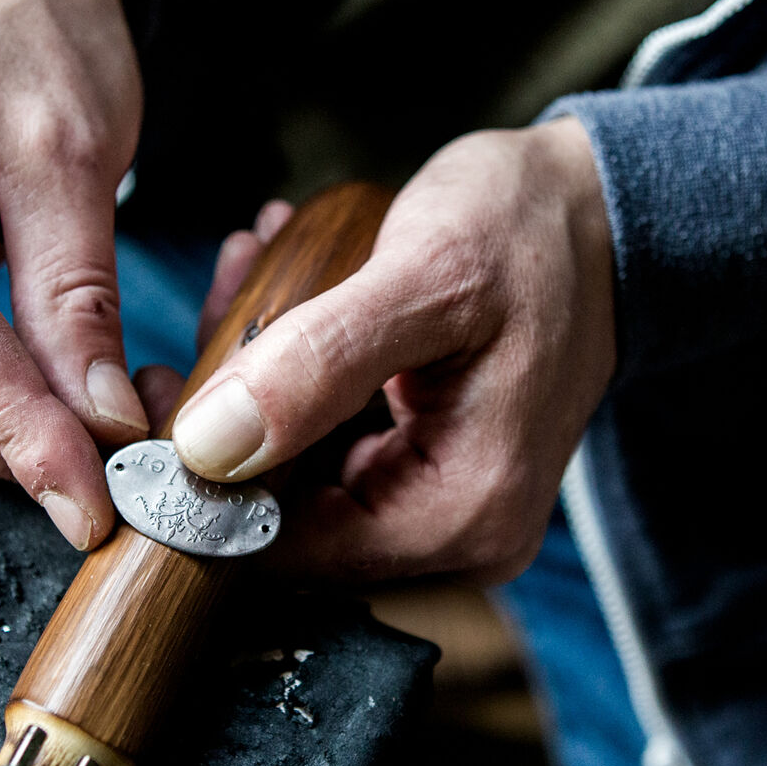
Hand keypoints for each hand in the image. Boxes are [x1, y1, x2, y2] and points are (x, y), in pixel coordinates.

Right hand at [0, 0, 144, 549]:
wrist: (10, 12)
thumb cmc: (38, 52)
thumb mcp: (72, 161)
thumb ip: (77, 302)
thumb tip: (103, 426)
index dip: (19, 434)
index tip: (92, 502)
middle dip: (21, 446)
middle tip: (131, 459)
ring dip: (9, 445)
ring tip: (113, 423)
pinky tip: (60, 409)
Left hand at [172, 118, 614, 582]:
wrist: (596, 215)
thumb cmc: (530, 234)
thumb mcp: (425, 279)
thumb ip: (318, 365)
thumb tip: (209, 449)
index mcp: (464, 514)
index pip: (292, 550)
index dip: (213, 487)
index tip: (170, 399)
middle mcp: (456, 536)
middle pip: (290, 516)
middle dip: (235, 420)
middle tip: (222, 316)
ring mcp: (441, 509)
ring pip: (300, 478)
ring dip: (261, 388)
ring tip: (257, 287)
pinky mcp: (424, 472)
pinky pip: (328, 448)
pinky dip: (296, 383)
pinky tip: (288, 302)